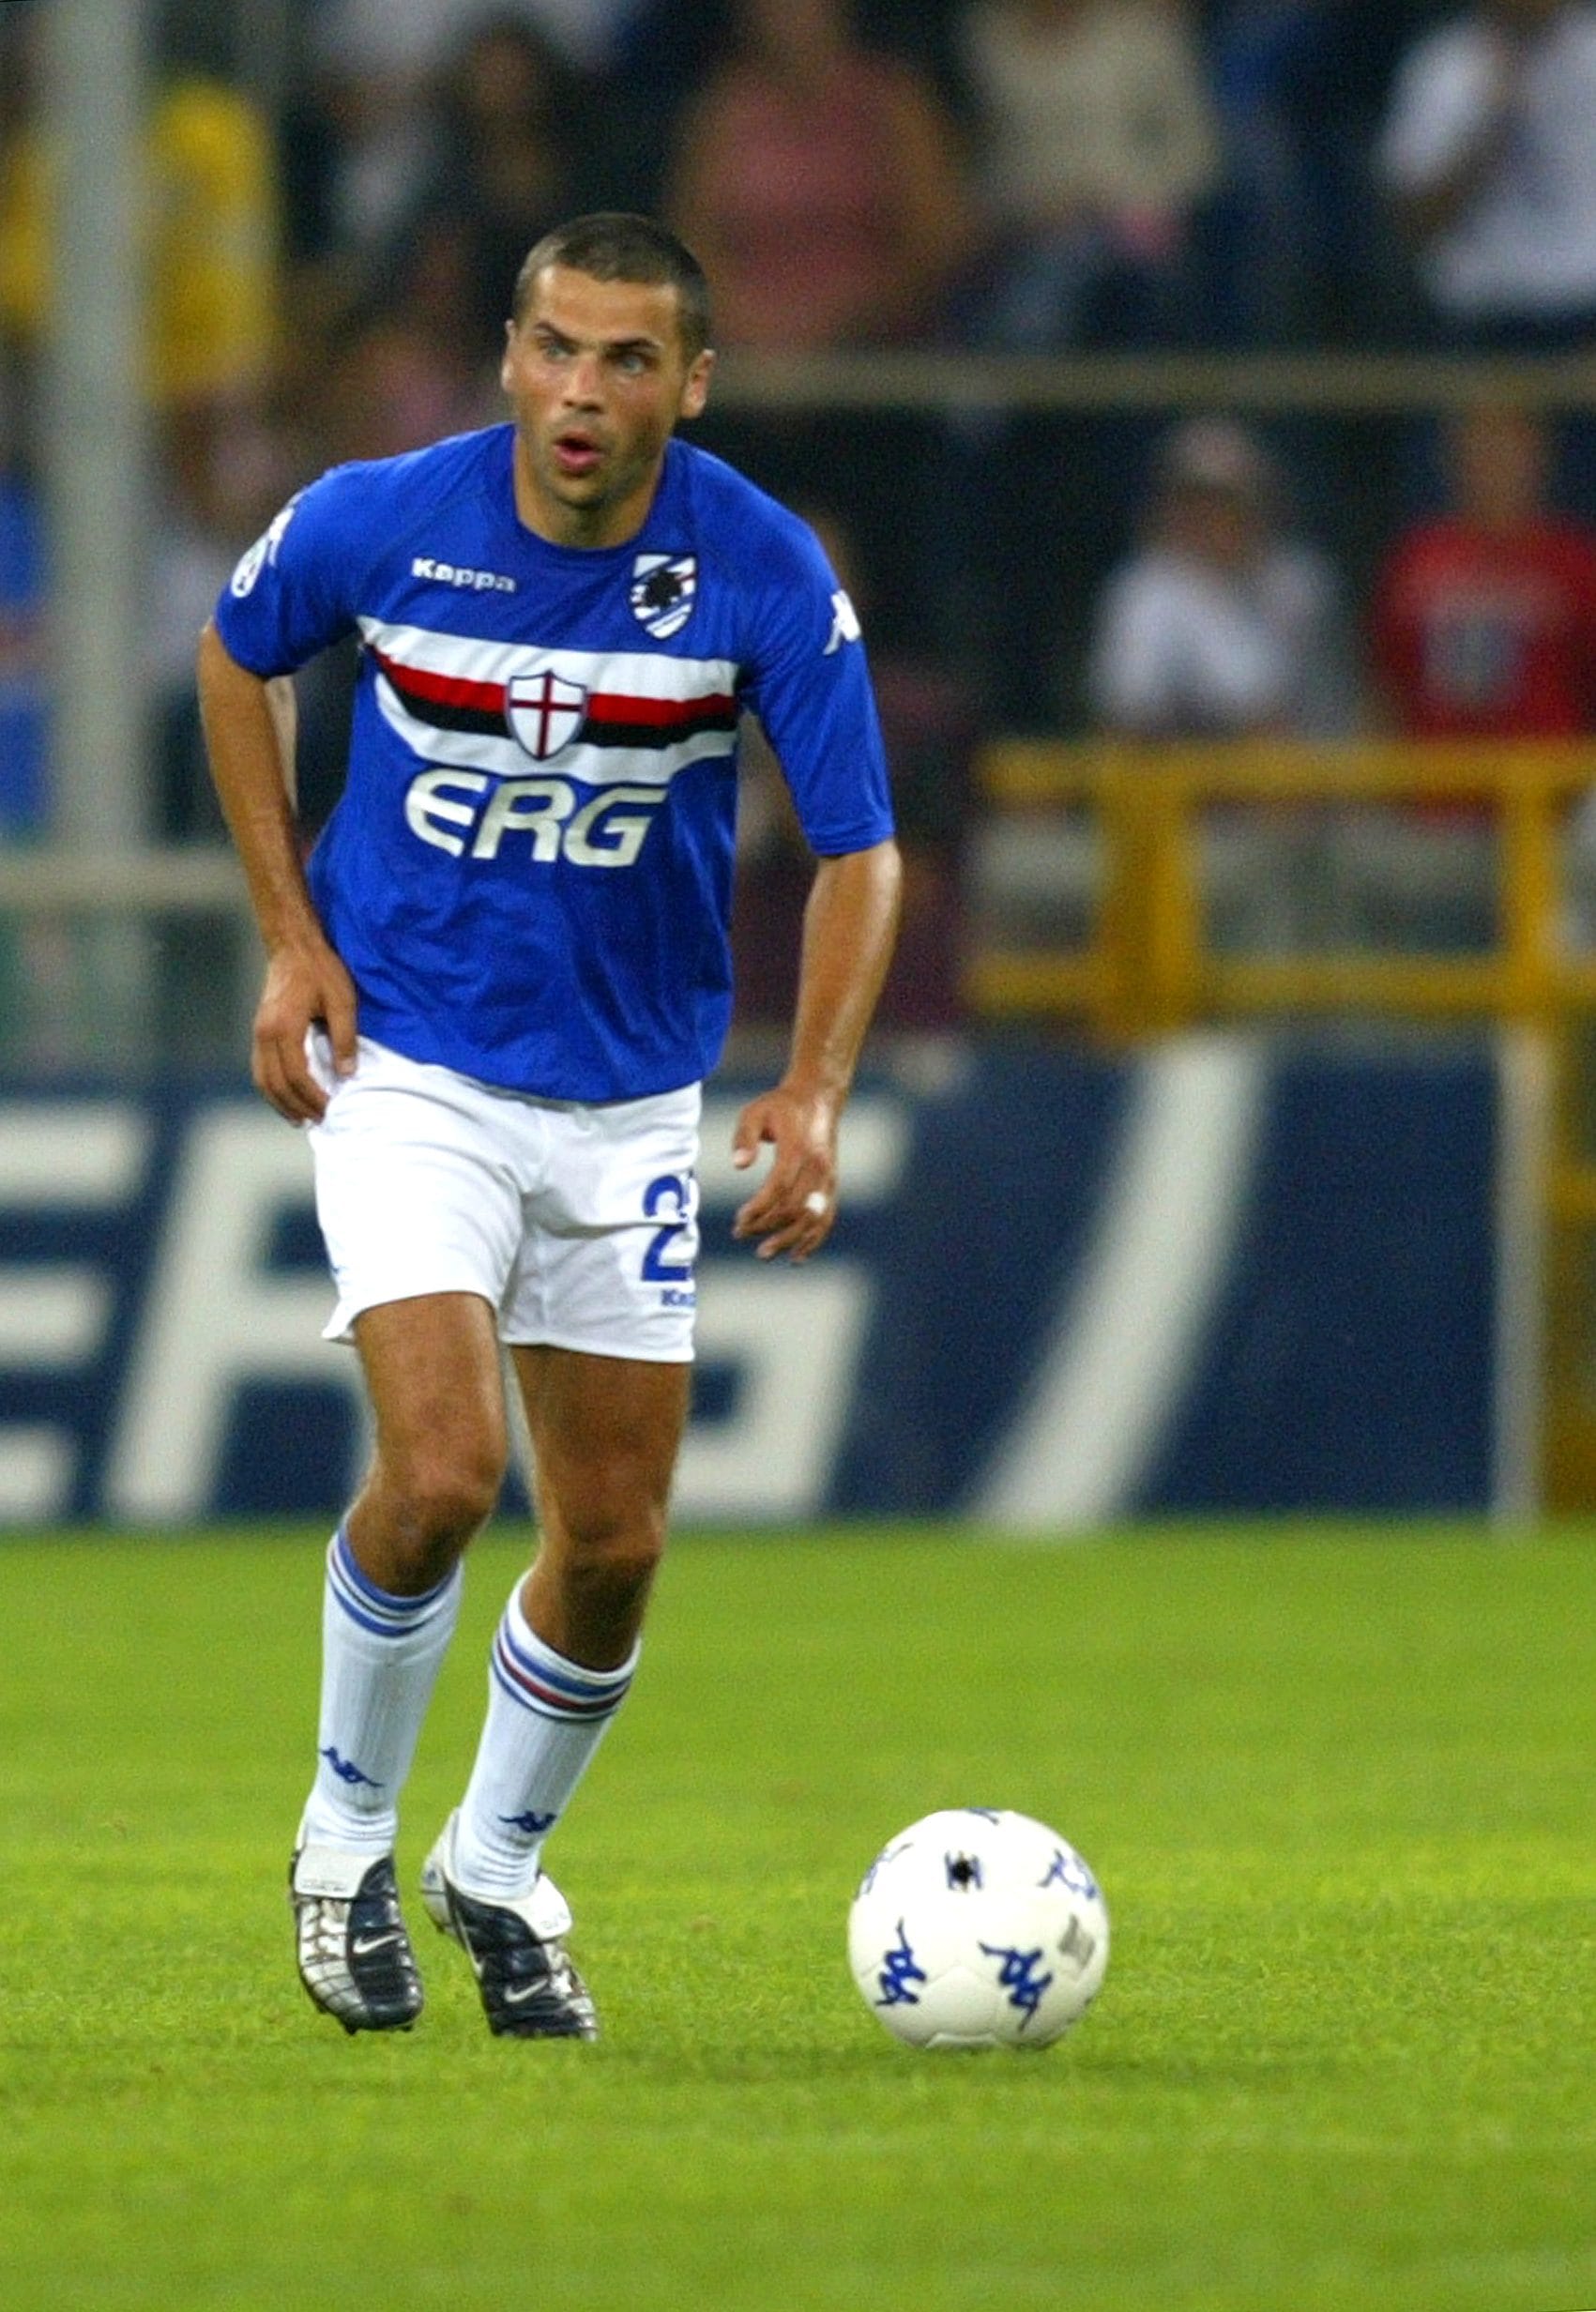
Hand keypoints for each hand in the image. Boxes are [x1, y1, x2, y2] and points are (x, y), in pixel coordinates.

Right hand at [251, 938, 357, 1123]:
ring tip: (300, 1118)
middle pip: (275, 1083)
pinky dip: (272, 1087)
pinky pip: (260, 1068)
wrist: (293, 945)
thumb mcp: (342, 1001)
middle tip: (318, 1120)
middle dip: (296, 1106)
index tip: (330, 1107)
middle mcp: (265, 1033)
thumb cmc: (320, 970)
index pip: (296, 1075)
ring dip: (280, 1102)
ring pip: (262, 1078)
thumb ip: (345, 1038)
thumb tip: (347, 1073)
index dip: (312, 1096)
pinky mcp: (259, 1030)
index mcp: (284, 1027)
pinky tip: (287, 1096)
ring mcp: (258, 1032)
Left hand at [729, 1082, 838, 1262]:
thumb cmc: (779, 1107)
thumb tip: (739, 1165)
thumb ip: (743, 1137)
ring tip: (764, 1253)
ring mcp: (828, 1177)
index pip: (780, 1185)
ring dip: (789, 1240)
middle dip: (767, 1226)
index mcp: (799, 1147)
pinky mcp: (832, 1184)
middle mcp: (818, 1165)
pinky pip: (826, 1217)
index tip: (739, 1219)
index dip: (760, 1207)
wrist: (817, 1098)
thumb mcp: (754, 1112)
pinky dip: (813, 1239)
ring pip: (813, 1218)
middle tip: (740, 1235)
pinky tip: (797, 1257)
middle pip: (795, 1206)